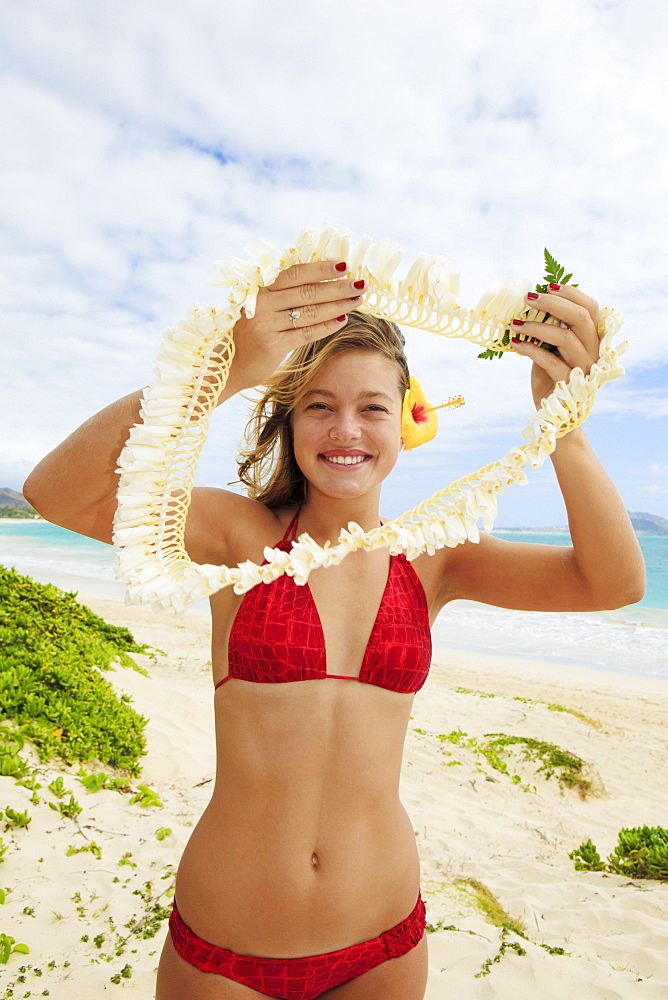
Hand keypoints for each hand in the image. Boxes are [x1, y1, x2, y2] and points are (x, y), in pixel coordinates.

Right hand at [227, 261, 364, 390]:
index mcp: (261, 289)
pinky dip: (327, 326)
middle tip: (361, 284)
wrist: (232, 363)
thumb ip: (285, 294)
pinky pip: (307, 333)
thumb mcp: (263, 307)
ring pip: (310, 312)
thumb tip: (323, 279)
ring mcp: (267, 324)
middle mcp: (263, 304)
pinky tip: (342, 320)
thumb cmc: (254, 332)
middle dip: (338, 287)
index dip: (320, 268)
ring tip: (357, 300)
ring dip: (338, 305)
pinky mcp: (273, 345)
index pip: (295, 273)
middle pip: (307, 291)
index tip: (344, 265)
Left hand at [510, 285, 601, 409]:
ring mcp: (584, 368)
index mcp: (595, 340)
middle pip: (581, 317)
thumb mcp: (553, 349)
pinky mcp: (568, 384)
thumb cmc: (553, 377)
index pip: (591, 308)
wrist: (556, 415)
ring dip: (537, 326)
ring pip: (565, 338)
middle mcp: (595, 352)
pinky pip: (549, 361)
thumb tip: (532, 303)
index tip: (548, 286)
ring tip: (515, 323)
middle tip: (528, 298)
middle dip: (553, 303)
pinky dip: (530, 349)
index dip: (571, 294)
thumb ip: (551, 329)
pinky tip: (516, 343)